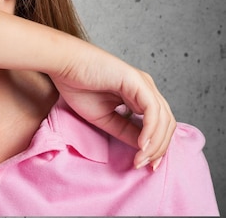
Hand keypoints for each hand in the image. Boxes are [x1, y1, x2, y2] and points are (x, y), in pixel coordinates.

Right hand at [51, 46, 174, 169]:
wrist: (63, 64)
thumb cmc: (77, 85)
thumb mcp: (104, 117)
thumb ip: (124, 129)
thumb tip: (142, 147)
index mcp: (139, 94)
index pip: (159, 124)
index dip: (156, 147)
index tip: (145, 165)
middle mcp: (146, 88)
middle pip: (166, 124)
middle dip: (159, 149)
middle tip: (145, 166)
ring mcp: (143, 84)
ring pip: (164, 119)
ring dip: (155, 144)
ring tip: (141, 159)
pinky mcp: (137, 82)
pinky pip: (153, 111)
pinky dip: (150, 131)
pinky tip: (141, 145)